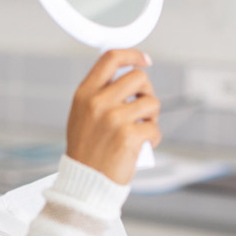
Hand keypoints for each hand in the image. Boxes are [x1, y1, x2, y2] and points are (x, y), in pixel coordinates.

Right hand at [66, 49, 160, 184]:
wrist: (85, 181)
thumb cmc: (85, 150)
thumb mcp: (81, 116)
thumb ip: (98, 94)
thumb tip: (128, 75)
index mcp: (84, 95)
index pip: (110, 59)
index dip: (132, 54)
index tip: (144, 60)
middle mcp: (97, 103)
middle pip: (138, 77)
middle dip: (146, 91)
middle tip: (142, 108)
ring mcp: (113, 119)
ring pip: (151, 102)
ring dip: (151, 116)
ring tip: (139, 129)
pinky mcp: (129, 136)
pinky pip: (154, 128)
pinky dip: (152, 138)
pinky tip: (140, 146)